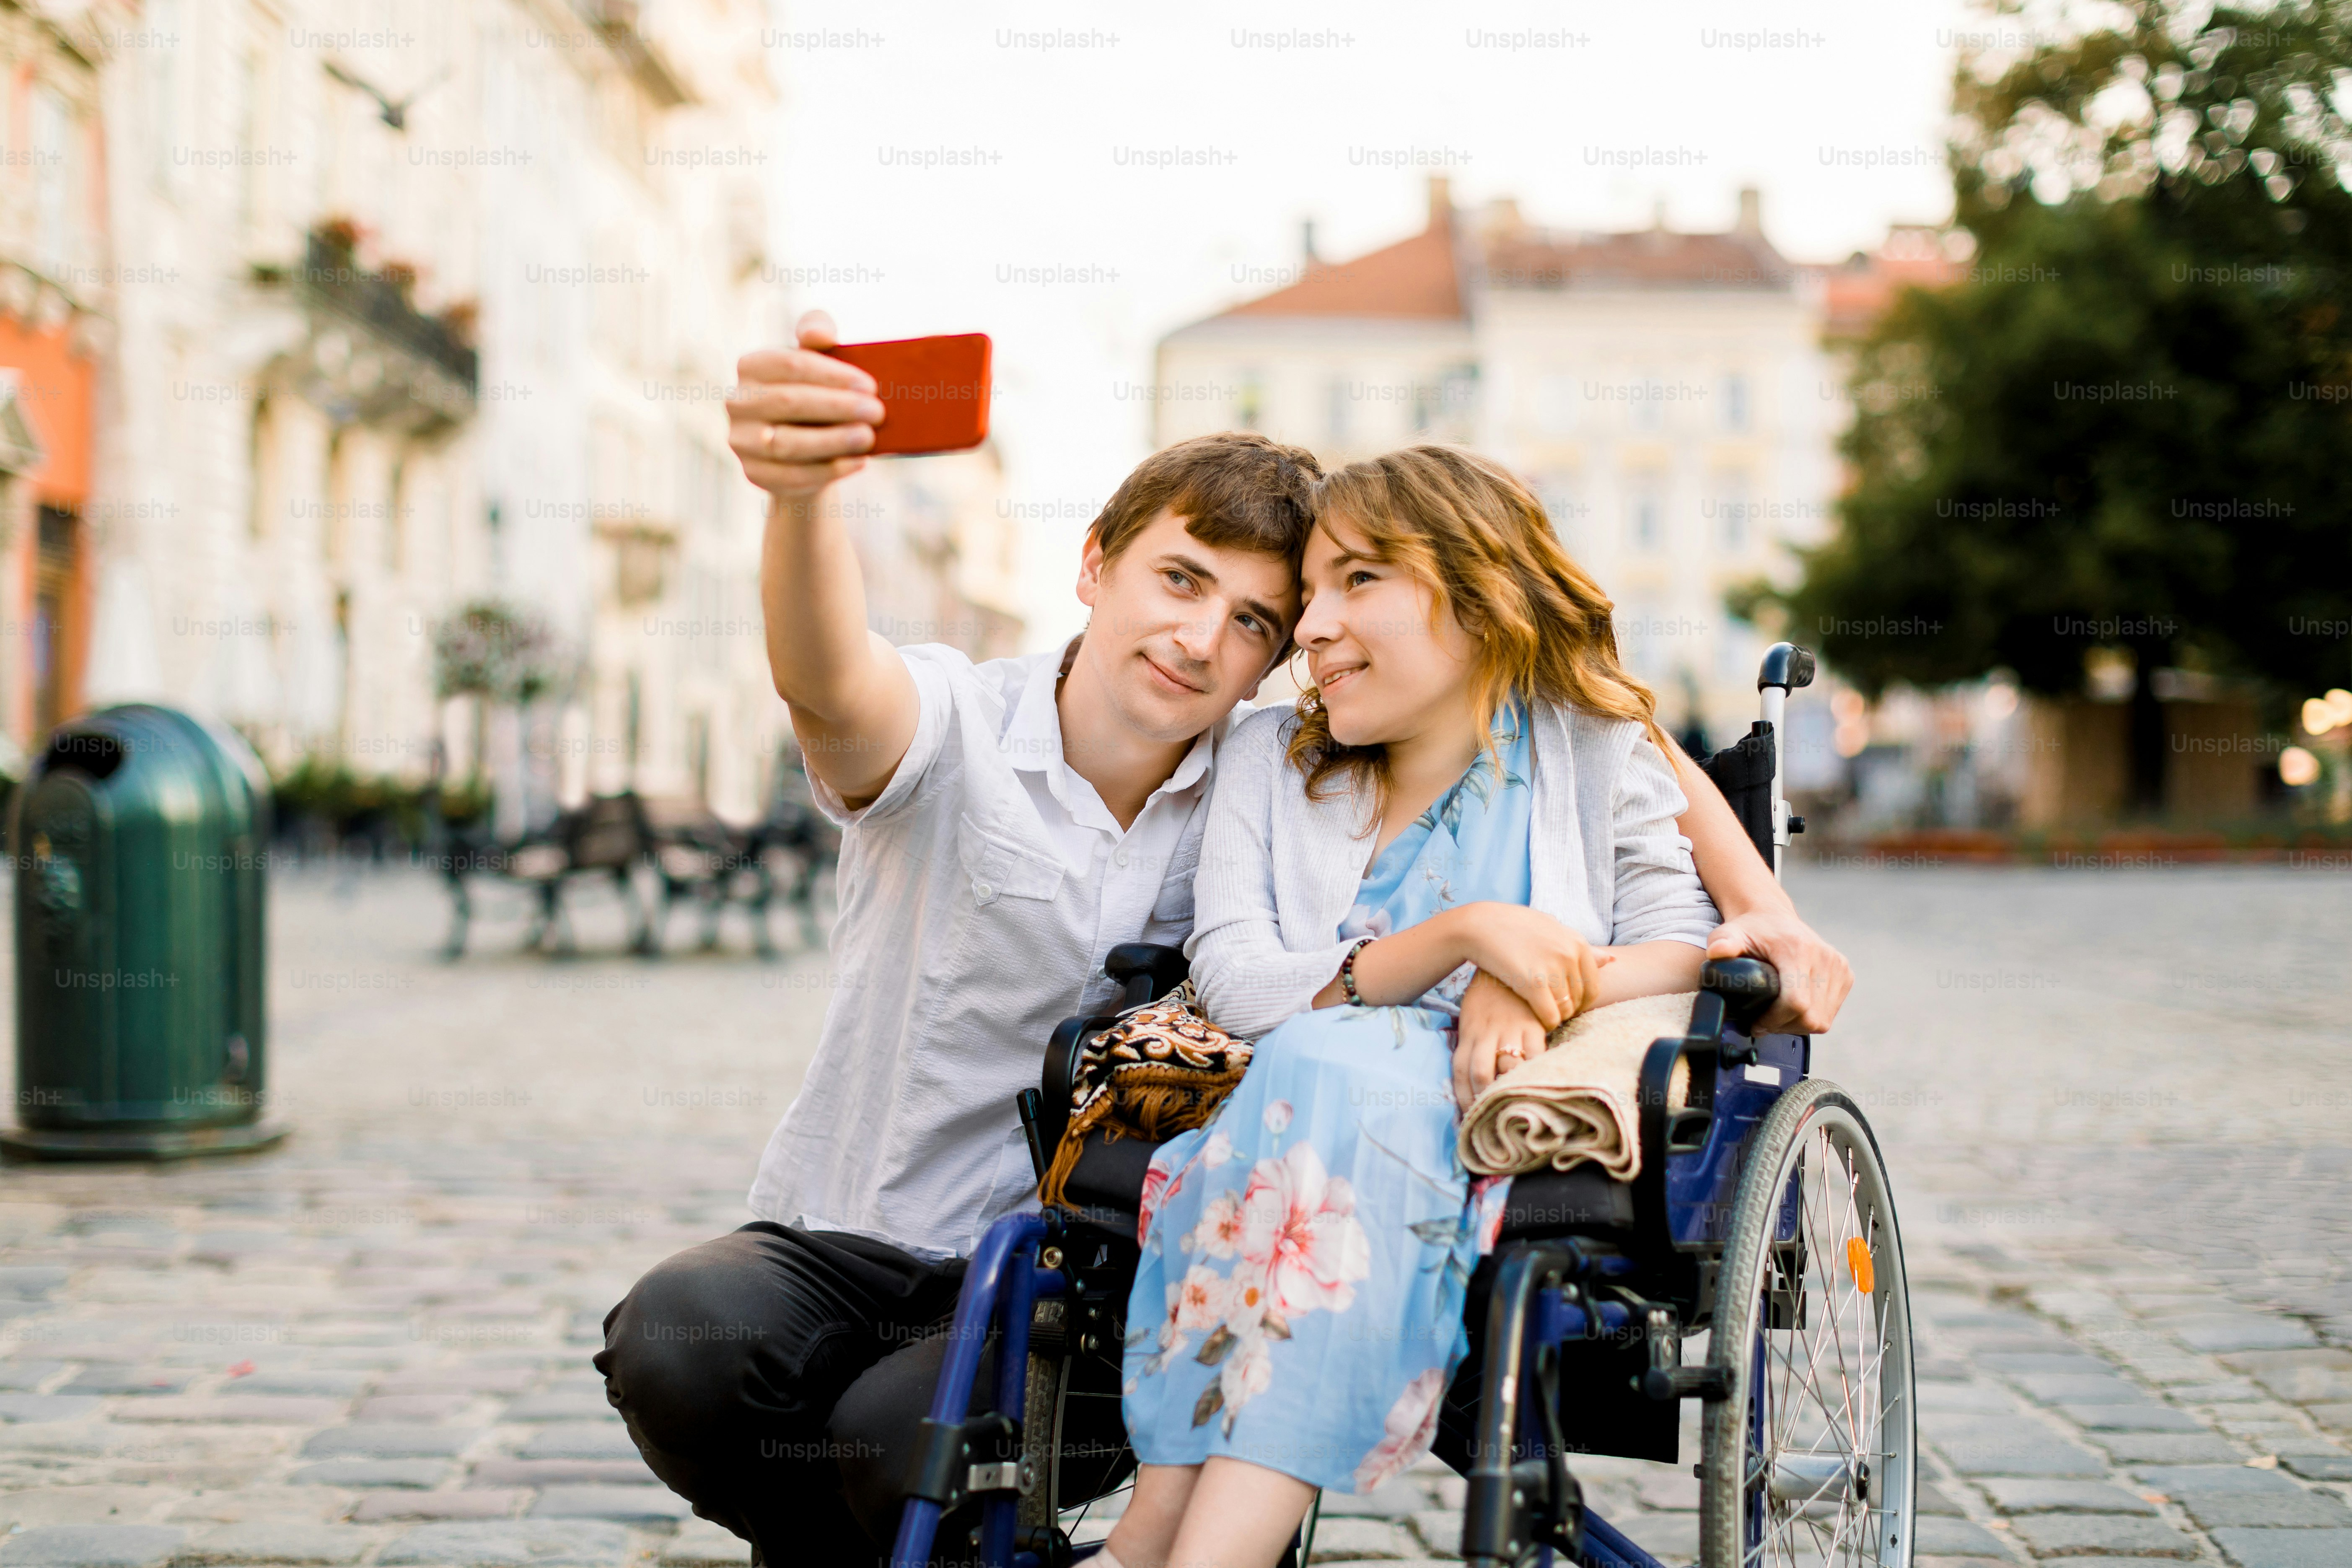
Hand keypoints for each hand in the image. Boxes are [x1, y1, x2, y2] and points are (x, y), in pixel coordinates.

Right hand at [725, 310, 885, 497]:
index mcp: (751, 366)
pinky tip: (858, 462)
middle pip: (790, 402)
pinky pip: (793, 475)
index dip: (832, 375)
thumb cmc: (815, 393)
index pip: (791, 365)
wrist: (804, 448)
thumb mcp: (818, 360)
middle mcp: (738, 402)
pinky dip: (830, 470)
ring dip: (834, 440)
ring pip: (789, 443)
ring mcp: (741, 441)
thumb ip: (817, 333)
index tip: (869, 385)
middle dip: (838, 407)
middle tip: (877, 412)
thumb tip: (819, 335)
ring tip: (868, 437)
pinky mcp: (755, 474)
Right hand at [1448, 903, 1601, 1029]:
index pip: (1593, 985)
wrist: (1480, 925)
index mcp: (1577, 942)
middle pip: (1580, 999)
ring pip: (1566, 1010)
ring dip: (1556, 1017)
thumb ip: (1579, 947)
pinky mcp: (1533, 983)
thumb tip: (1610, 960)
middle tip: (1551, 1011)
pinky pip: (1550, 1016)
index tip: (1565, 1004)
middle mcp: (1569, 954)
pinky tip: (1534, 1018)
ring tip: (1542, 1014)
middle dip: (1568, 1010)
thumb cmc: (1514, 926)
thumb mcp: (1551, 929)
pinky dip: (1546, 1023)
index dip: (1580, 1001)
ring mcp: (1552, 968)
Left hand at [1453, 970, 1547, 1109]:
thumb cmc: (1488, 998)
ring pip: (1506, 1066)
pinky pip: (1535, 1053)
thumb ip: (1471, 1046)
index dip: (1463, 1097)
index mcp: (1468, 1033)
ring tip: (1513, 1107)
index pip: (1460, 1071)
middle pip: (1479, 1073)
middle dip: (1484, 1098)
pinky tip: (1537, 1084)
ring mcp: (1510, 1028)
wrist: (1509, 964)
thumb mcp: (1471, 1018)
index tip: (1468, 1116)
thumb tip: (1470, 1081)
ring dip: (1509, 1089)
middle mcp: (1485, 1032)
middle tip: (1490, 1118)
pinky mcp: (1533, 1025)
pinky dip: (1535, 1071)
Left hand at [1706, 908, 1852, 1032]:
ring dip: (1797, 1025)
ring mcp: (1839, 967)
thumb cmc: (1749, 930)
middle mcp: (1825, 957)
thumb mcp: (1730, 934)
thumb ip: (1722, 943)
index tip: (1756, 1024)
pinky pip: (1830, 1013)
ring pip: (1822, 1020)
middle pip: (1810, 1016)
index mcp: (1799, 950)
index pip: (1796, 1002)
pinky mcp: (1846, 974)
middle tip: (1763, 1023)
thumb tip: (1717, 952)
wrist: (1773, 917)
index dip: (1775, 1020)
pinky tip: (1792, 1009)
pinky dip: (1811, 1017)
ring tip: (1776, 1017)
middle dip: (1784, 1026)